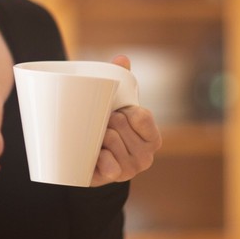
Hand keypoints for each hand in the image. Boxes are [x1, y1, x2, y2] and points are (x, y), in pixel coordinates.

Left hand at [90, 55, 162, 186]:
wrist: (86, 162)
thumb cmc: (107, 130)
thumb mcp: (116, 106)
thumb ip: (122, 81)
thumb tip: (122, 58)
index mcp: (153, 137)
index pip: (141, 115)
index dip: (124, 110)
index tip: (115, 112)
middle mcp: (147, 156)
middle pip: (121, 123)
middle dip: (106, 121)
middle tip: (100, 128)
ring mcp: (131, 170)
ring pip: (111, 139)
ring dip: (97, 137)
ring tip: (94, 141)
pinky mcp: (114, 180)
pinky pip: (109, 165)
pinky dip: (99, 158)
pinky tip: (95, 157)